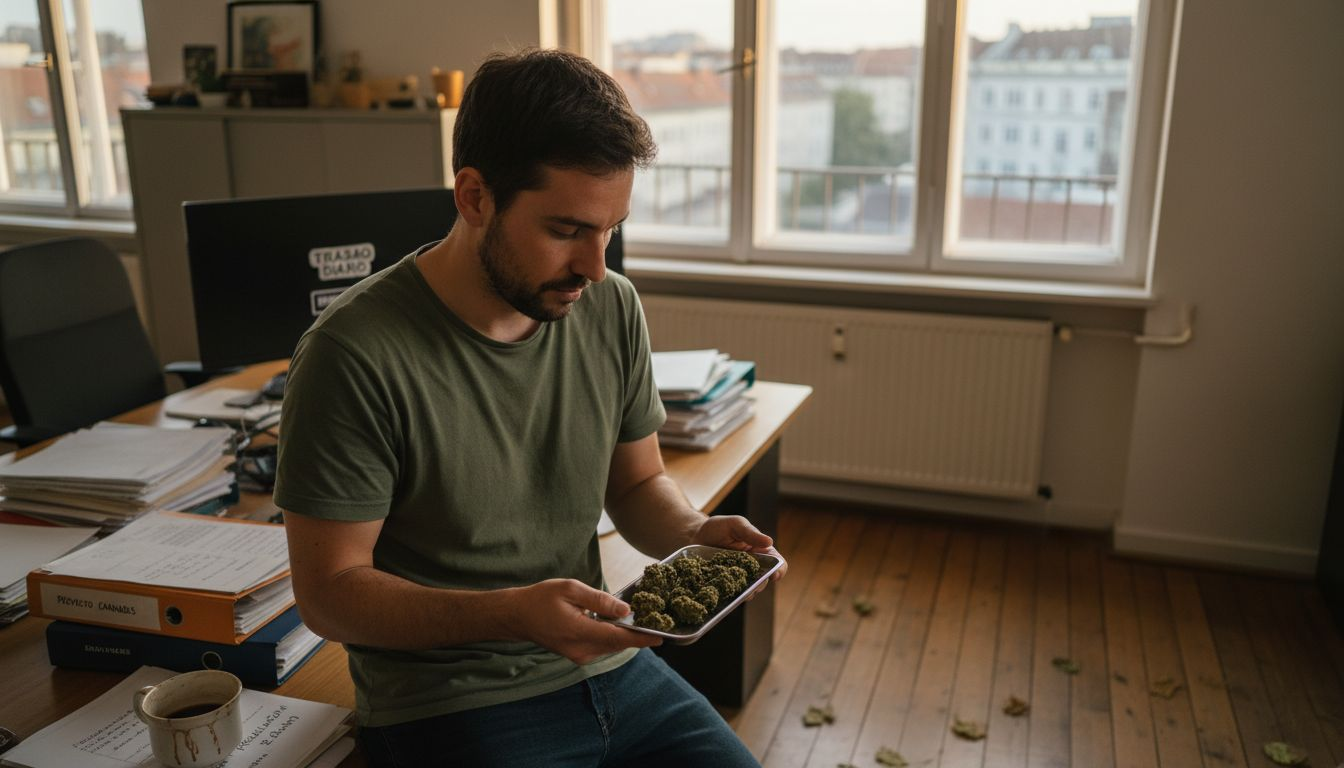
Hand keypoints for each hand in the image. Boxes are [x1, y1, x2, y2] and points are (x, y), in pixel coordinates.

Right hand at [506, 579, 660, 664]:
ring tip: (638, 618)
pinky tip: (615, 623)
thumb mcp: (571, 590)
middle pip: (617, 644)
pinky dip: (612, 636)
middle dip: (636, 633)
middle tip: (654, 619)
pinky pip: (602, 646)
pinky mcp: (578, 656)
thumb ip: (600, 600)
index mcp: (579, 631)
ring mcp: (579, 656)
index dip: (640, 638)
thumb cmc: (542, 598)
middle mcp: (581, 649)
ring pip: (611, 646)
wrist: (518, 616)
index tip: (660, 637)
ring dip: (624, 634)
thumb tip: (625, 610)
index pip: (617, 638)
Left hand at [689, 515, 787, 597]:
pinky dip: (728, 596)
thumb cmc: (718, 527)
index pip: (777, 563)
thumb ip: (750, 533)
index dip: (779, 570)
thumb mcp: (735, 524)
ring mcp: (738, 579)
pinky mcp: (724, 586)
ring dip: (744, 593)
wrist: (694, 536)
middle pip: (763, 581)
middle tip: (751, 585)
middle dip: (759, 584)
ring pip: (747, 591)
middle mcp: (752, 567)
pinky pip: (730, 595)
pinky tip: (721, 592)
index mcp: (760, 551)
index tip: (775, 574)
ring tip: (734, 589)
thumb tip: (769, 542)